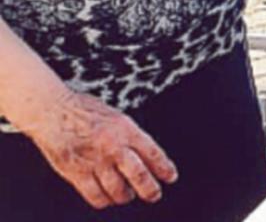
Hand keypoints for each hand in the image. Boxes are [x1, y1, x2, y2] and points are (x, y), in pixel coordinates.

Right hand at [21, 87, 176, 208]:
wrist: (52, 111)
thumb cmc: (81, 109)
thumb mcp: (115, 115)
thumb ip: (128, 134)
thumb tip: (142, 154)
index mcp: (126, 129)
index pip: (153, 153)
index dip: (164, 168)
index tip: (170, 177)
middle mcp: (114, 147)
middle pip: (139, 176)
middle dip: (150, 189)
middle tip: (154, 195)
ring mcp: (95, 162)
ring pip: (118, 190)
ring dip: (125, 196)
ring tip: (127, 196)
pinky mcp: (76, 173)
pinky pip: (95, 195)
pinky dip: (103, 200)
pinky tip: (106, 198)